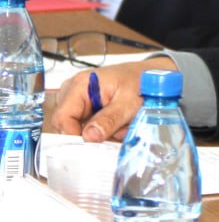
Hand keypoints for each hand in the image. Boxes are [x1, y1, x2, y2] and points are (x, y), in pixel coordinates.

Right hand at [50, 57, 175, 141]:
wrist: (152, 77)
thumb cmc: (142, 82)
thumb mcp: (129, 102)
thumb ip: (109, 119)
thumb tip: (88, 136)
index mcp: (80, 85)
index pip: (62, 117)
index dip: (74, 135)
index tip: (93, 144)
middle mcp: (73, 90)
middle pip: (68, 125)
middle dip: (93, 134)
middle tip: (117, 131)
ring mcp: (78, 99)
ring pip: (80, 128)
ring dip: (102, 132)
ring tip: (122, 124)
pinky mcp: (86, 107)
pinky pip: (89, 126)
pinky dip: (104, 129)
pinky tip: (119, 123)